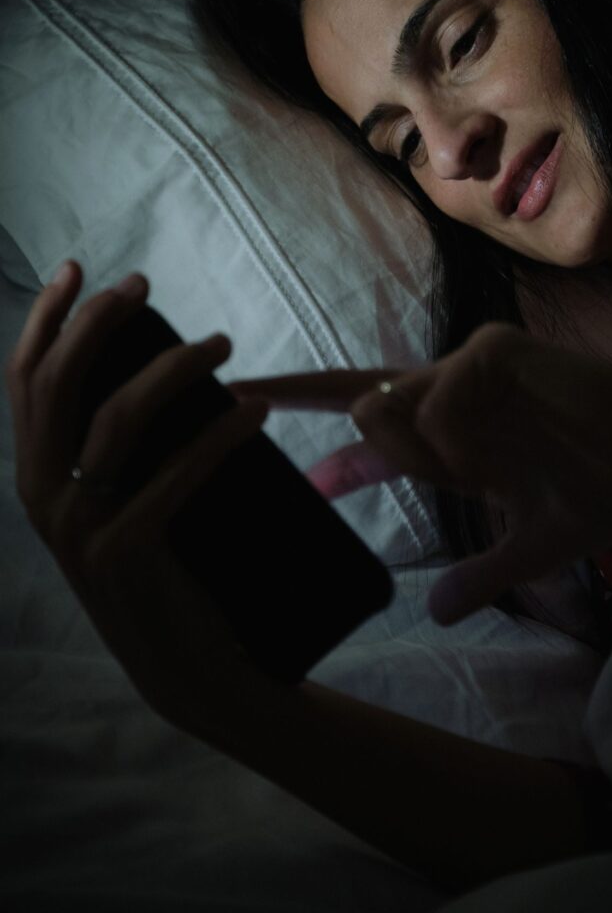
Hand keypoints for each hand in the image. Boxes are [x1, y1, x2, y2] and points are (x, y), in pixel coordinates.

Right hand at [5, 260, 269, 721]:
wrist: (192, 672)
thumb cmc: (172, 577)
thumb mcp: (130, 506)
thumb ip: (123, 454)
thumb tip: (164, 373)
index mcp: (37, 482)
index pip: (26, 384)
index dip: (47, 320)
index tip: (78, 270)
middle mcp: (41, 501)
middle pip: (57, 385)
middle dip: (97, 321)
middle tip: (146, 286)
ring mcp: (78, 530)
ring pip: (116, 417)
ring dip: (174, 367)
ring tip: (224, 344)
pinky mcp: (125, 551)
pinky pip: (176, 469)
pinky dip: (221, 432)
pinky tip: (255, 409)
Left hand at [228, 323, 611, 625]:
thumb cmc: (604, 489)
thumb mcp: (528, 545)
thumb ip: (476, 573)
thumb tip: (433, 613)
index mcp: (453, 433)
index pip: (366, 425)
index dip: (305, 415)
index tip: (243, 403)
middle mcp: (449, 390)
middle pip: (359, 402)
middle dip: (344, 425)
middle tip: (369, 437)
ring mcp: (467, 366)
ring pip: (389, 407)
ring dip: (429, 456)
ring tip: (493, 465)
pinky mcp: (491, 351)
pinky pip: (436, 406)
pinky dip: (460, 443)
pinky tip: (504, 449)